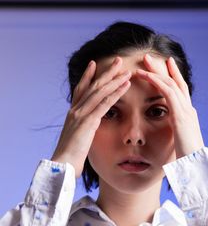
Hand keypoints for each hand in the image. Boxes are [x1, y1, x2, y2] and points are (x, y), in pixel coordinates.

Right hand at [51, 57, 130, 176]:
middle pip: (93, 86)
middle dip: (107, 72)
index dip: (88, 76)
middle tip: (118, 60)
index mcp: (72, 113)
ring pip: (100, 91)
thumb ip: (82, 128)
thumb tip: (87, 128)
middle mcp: (75, 109)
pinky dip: (116, 93)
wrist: (62, 165)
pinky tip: (125, 85)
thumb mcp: (75, 138)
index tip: (94, 63)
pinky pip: (105, 104)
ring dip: (115, 79)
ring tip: (127, 70)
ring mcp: (81, 114)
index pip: (81, 89)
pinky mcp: (88, 121)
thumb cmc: (69, 156)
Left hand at [136, 54, 203, 158]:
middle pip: (176, 82)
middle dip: (163, 68)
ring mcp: (186, 111)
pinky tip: (146, 75)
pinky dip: (157, 82)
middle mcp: (188, 109)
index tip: (165, 65)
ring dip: (156, 71)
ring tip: (144, 62)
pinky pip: (168, 93)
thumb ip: (173, 131)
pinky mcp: (180, 116)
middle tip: (150, 57)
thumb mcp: (178, 140)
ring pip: (171, 84)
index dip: (172, 76)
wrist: (195, 165)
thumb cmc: (185, 156)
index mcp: (187, 114)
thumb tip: (167, 129)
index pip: (180, 90)